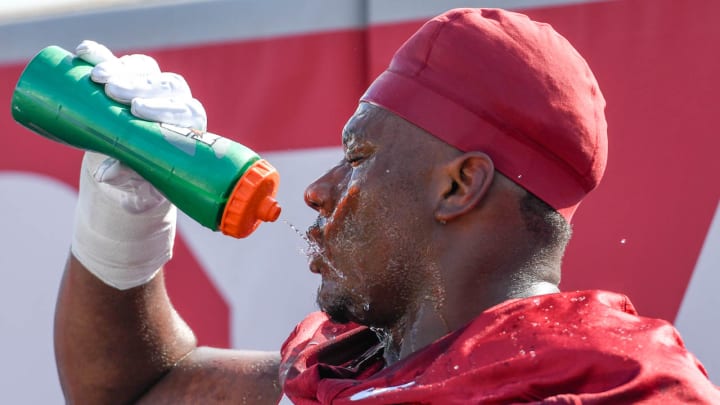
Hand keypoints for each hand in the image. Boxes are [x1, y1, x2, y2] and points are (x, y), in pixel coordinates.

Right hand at [75, 40, 207, 212]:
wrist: (122, 173)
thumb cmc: (140, 184)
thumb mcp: (136, 188)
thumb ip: (128, 180)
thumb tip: (106, 172)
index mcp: (188, 128)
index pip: (186, 111)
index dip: (164, 108)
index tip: (138, 111)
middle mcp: (175, 102)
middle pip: (166, 85)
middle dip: (139, 86)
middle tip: (113, 92)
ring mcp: (150, 87)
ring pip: (145, 69)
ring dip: (121, 69)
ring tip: (96, 77)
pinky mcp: (126, 78)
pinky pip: (117, 63)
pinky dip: (101, 56)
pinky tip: (85, 53)